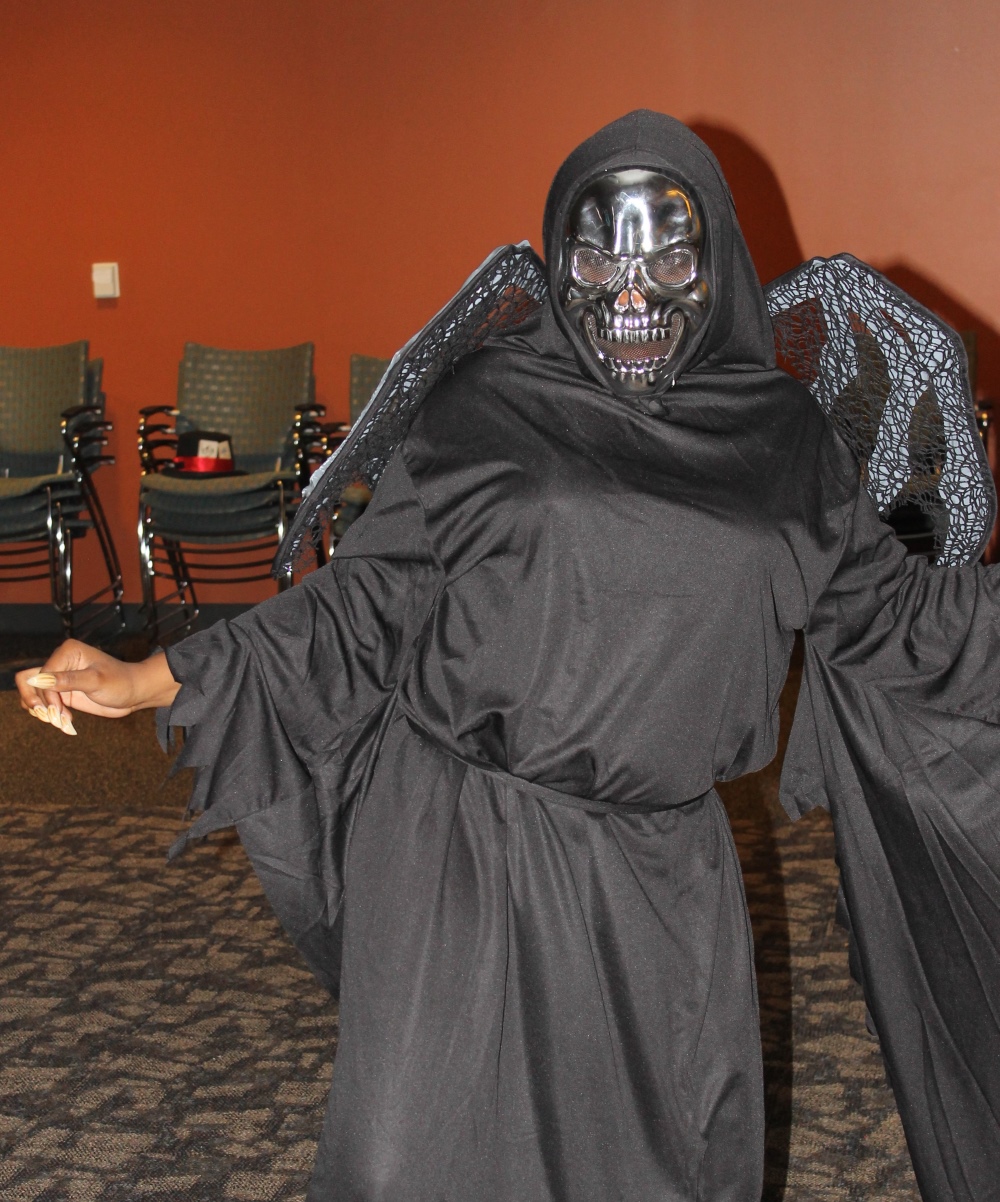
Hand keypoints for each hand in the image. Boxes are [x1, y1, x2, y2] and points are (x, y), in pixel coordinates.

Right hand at [16, 639, 179, 734]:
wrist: (134, 693)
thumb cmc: (121, 682)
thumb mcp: (96, 681)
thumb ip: (69, 680)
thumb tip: (40, 680)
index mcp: (67, 651)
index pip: (42, 675)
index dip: (47, 695)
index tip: (60, 711)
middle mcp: (60, 662)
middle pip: (28, 681)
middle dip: (38, 703)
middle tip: (53, 718)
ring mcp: (59, 677)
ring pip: (32, 692)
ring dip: (41, 710)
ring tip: (60, 721)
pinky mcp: (62, 691)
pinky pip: (43, 702)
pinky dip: (47, 713)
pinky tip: (63, 721)